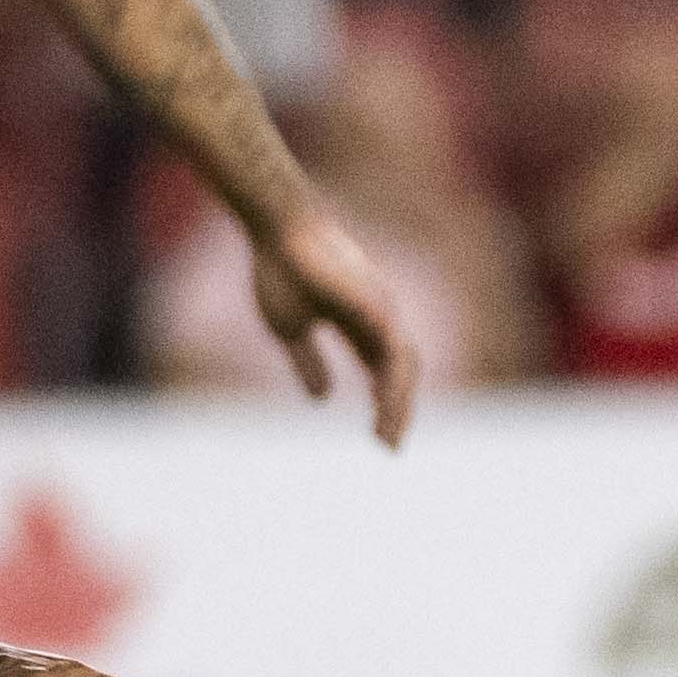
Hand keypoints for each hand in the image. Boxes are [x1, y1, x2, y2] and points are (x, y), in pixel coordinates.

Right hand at [247, 194, 425, 442]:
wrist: (275, 227)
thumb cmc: (280, 268)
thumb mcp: (290, 329)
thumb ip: (308, 362)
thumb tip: (321, 399)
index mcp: (359, 324)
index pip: (383, 372)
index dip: (385, 406)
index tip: (379, 440)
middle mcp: (378, 316)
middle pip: (400, 372)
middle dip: (398, 411)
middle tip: (389, 448)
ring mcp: (379, 306)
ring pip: (402, 364)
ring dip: (397, 403)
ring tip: (388, 435)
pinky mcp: (372, 300)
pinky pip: (391, 346)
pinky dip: (391, 378)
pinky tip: (384, 402)